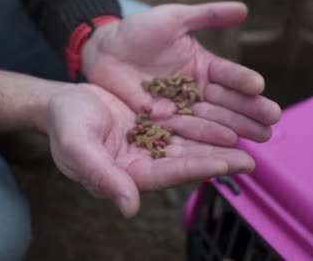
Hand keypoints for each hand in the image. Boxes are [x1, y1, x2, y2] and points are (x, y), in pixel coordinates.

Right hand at [43, 83, 253, 217]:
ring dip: (216, 143)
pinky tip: (225, 119)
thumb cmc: (65, 126)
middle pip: (186, 163)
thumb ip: (104, 177)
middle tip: (250, 160)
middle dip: (217, 161)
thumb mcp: (79, 148)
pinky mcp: (152, 125)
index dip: (197, 169)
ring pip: (188, 144)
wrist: (61, 103)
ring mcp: (149, 144)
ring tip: (247, 141)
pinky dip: (203, 124)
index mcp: (128, 175)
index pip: (168, 174)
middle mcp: (143, 163)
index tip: (226, 165)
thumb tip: (130, 209)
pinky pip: (181, 125)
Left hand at [81, 2, 280, 147]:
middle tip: (270, 125)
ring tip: (254, 141)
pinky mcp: (161, 123)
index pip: (230, 75)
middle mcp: (197, 90)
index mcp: (204, 66)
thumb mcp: (173, 19)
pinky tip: (218, 148)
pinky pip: (183, 133)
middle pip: (227, 104)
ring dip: (232, 131)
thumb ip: (207, 16)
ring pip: (210, 121)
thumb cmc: (138, 30)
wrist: (104, 51)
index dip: (244, 81)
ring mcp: (181, 108)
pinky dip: (200, 141)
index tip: (259, 86)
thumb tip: (245, 9)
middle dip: (249, 114)